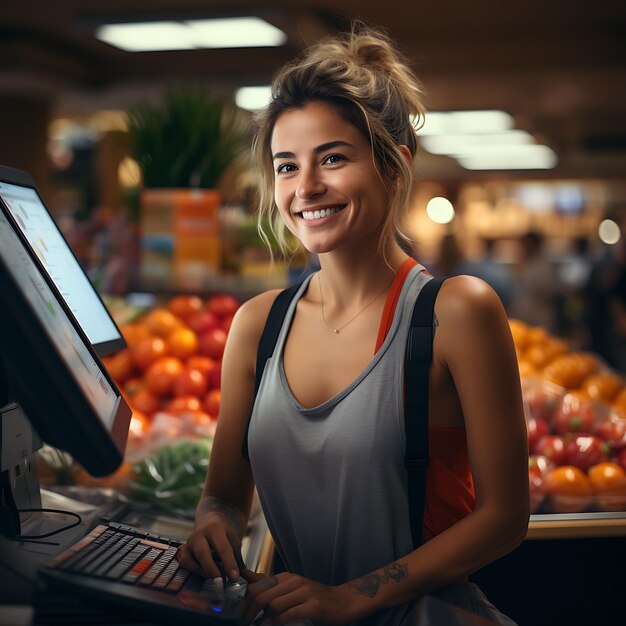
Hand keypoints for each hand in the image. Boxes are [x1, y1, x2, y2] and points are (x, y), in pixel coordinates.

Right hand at [176, 515, 244, 580]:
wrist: (210, 524)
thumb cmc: (224, 536)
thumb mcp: (233, 540)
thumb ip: (236, 556)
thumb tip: (242, 575)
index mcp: (215, 529)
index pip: (222, 547)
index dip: (229, 563)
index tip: (234, 577)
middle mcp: (199, 535)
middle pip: (202, 553)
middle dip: (211, 569)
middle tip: (220, 582)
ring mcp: (188, 543)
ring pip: (188, 560)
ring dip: (201, 572)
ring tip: (214, 580)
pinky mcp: (182, 552)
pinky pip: (184, 564)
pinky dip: (193, 571)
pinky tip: (205, 575)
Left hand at [240, 571, 358, 625]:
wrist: (344, 602)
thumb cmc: (316, 598)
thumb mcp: (293, 588)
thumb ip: (273, 586)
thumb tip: (248, 578)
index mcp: (287, 577)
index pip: (257, 586)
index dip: (244, 602)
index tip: (239, 615)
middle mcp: (294, 581)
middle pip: (262, 596)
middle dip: (249, 613)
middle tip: (244, 624)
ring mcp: (304, 593)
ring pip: (273, 605)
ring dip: (261, 621)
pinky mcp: (313, 606)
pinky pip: (287, 615)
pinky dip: (277, 623)